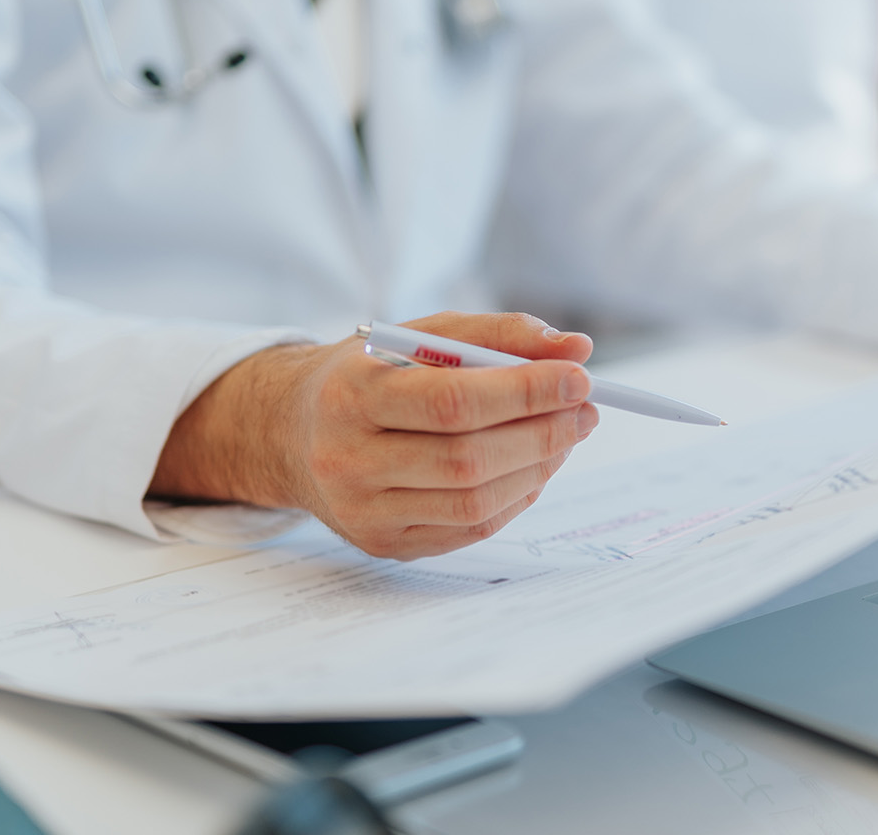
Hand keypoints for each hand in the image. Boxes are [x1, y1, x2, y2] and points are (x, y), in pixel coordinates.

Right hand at [151, 312, 598, 559]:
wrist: (290, 433)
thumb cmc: (370, 373)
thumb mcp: (419, 335)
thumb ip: (496, 334)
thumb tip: (575, 348)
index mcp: (351, 395)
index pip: (453, 401)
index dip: (525, 392)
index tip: (579, 376)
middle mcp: (348, 459)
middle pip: (467, 460)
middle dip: (542, 433)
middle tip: (586, 408)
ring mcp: (363, 512)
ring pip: (474, 503)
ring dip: (538, 468)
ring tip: (566, 434)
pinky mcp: (383, 544)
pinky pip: (468, 530)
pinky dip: (515, 498)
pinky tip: (534, 468)